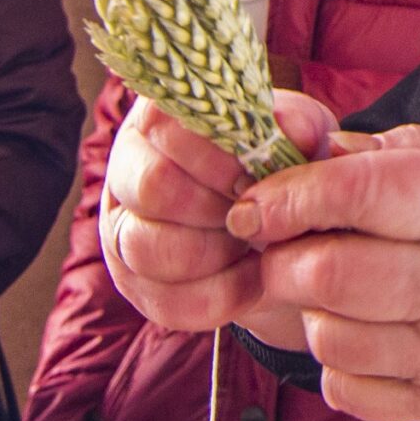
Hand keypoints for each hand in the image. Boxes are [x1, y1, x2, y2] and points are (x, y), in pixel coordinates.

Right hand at [101, 92, 336, 337]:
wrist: (281, 228)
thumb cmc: (279, 168)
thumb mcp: (294, 137)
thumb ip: (296, 125)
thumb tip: (292, 131)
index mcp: (158, 119)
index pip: (164, 127)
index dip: (216, 157)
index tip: (256, 176)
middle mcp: (128, 170)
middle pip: (153, 188)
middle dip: (216, 208)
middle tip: (258, 215)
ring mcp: (122, 230)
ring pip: (148, 249)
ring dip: (215, 253)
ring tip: (254, 246)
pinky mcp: (136, 285)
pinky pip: (166, 301)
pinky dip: (220, 295)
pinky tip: (253, 277)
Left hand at [227, 127, 419, 420]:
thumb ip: (402, 154)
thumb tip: (309, 149)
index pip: (364, 194)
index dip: (293, 194)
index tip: (253, 200)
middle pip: (331, 274)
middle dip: (282, 257)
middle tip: (278, 244)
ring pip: (329, 335)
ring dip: (310, 309)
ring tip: (335, 285)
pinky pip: (347, 388)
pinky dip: (336, 360)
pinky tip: (364, 331)